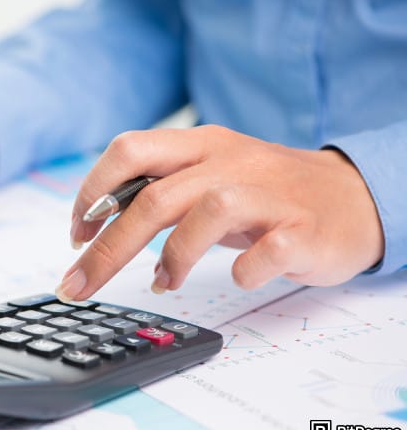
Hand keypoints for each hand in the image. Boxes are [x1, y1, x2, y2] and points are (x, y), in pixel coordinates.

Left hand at [56, 125, 383, 300]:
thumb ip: (158, 192)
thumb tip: (95, 223)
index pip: (129, 151)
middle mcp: (230, 161)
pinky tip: (240, 278)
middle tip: (80, 284)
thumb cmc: (264, 194)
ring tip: (165, 283)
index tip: (77, 236)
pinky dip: (247, 269)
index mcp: (200, 145)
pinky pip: (270, 249)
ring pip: (208, 210)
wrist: (352, 198)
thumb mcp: (206, 179)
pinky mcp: (304, 228)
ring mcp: (270, 193)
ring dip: (174, 256)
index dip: (91, 193)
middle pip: (154, 196)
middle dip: (107, 247)